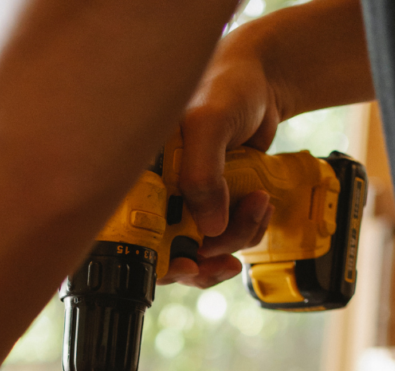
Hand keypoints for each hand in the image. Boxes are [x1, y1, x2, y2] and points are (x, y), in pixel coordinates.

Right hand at [159, 24, 282, 287]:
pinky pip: (229, 234)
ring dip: (237, 236)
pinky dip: (249, 228)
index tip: (187, 266)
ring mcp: (186, 199)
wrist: (261, 81)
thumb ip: (201, 174)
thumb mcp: (207, 124)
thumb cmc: (225, 86)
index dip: (157, 260)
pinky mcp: (214, 202)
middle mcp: (158, 191)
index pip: (133, 233)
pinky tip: (260, 203)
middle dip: (205, 258)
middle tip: (227, 257)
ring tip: (257, 204)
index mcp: (140, 176)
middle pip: (170, 251)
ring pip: (205, 246)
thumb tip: (210, 229)